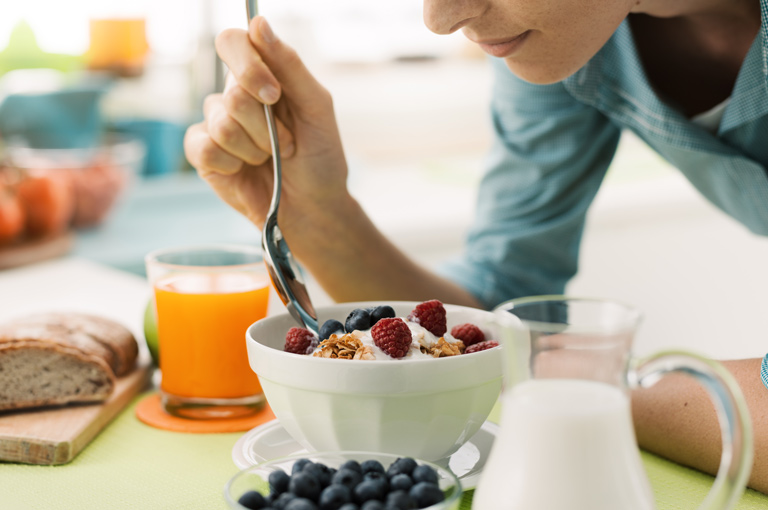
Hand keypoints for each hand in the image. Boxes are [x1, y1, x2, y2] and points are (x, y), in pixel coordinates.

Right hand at [184, 16, 348, 236]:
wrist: (314, 206)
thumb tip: (258, 22)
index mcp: (262, 76)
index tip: (274, 95)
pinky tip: (245, 170)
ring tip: (270, 159)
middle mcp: (234, 95)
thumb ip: (289, 65)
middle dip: (266, 125)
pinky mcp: (203, 155)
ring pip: (221, 123)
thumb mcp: (316, 107)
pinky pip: (204, 148)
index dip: (249, 66)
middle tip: (286, 143)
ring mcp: (216, 124)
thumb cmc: (320, 156)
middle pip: (232, 92)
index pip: (233, 42)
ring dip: (255, 148)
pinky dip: (232, 163)